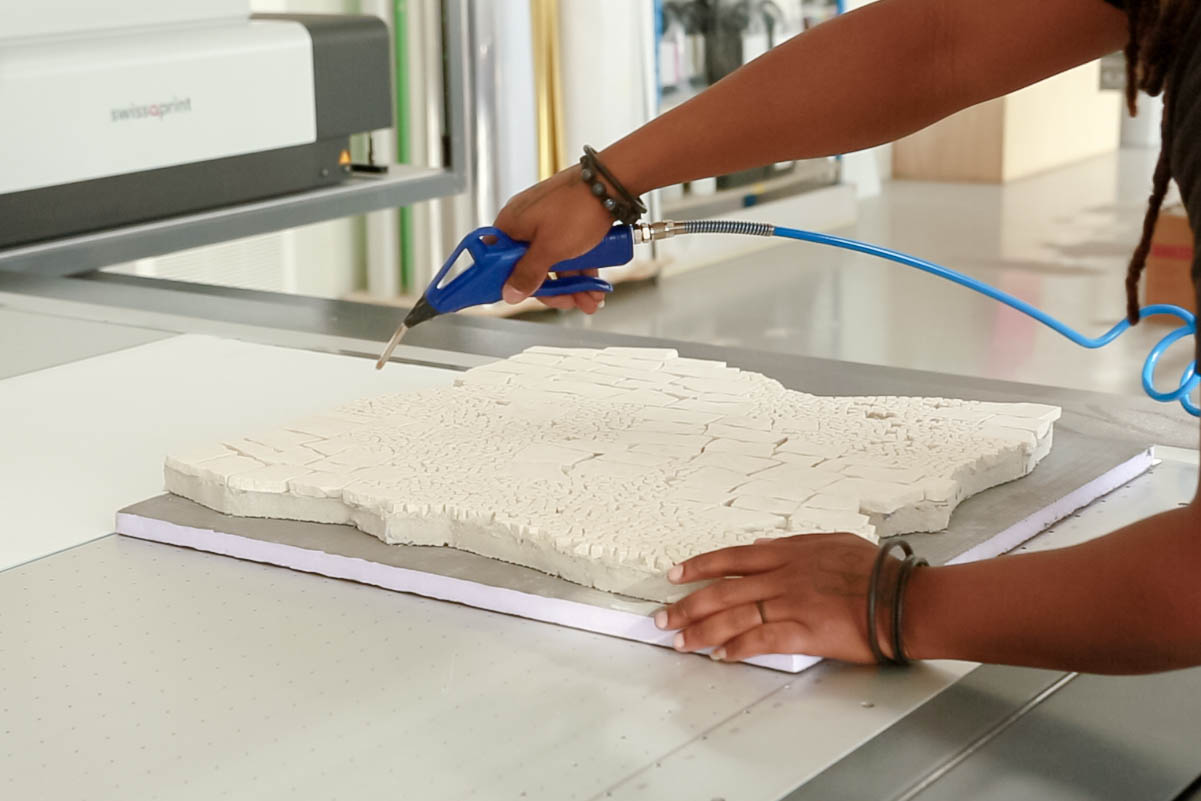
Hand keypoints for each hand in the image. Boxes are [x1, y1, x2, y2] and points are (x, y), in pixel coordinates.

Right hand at [493, 166, 616, 313]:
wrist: (611, 183)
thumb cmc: (578, 207)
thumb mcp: (551, 249)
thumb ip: (528, 273)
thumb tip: (509, 292)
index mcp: (511, 224)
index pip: (500, 262)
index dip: (514, 284)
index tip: (526, 298)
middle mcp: (525, 222)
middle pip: (531, 266)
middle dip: (555, 290)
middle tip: (571, 301)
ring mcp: (546, 221)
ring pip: (554, 261)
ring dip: (573, 284)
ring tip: (590, 297)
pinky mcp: (566, 220)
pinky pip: (568, 250)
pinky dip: (581, 268)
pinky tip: (594, 284)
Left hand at [654, 533, 886, 662]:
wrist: (905, 599)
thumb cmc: (878, 572)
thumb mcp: (833, 542)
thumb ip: (794, 545)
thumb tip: (761, 548)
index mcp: (789, 554)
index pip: (730, 558)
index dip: (698, 567)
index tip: (675, 575)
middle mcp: (783, 577)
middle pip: (722, 590)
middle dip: (687, 605)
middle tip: (663, 617)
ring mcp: (791, 604)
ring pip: (733, 616)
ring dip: (702, 631)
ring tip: (680, 642)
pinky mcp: (804, 632)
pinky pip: (761, 640)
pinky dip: (736, 648)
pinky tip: (719, 656)